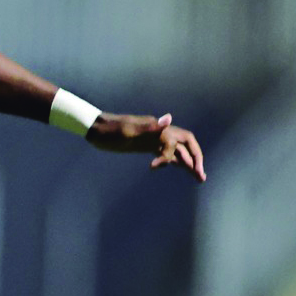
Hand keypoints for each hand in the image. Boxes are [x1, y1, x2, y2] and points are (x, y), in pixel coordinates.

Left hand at [88, 112, 205, 181]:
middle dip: (195, 160)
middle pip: (186, 145)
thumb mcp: (127, 131)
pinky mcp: (147, 144)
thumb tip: (168, 118)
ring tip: (197, 178)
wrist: (95, 128)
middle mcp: (160, 132)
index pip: (178, 142)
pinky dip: (174, 160)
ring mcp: (154, 139)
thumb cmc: (109, 130)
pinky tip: (179, 168)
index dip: (172, 155)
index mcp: (158, 128)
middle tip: (201, 177)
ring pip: (177, 150)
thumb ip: (149, 127)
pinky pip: (166, 152)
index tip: (154, 166)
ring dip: (188, 163)